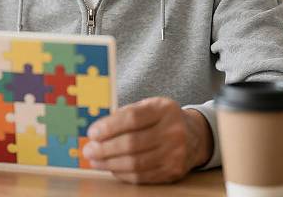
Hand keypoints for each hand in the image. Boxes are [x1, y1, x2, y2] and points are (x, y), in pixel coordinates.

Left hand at [82, 97, 213, 183]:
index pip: (132, 118)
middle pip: (132, 143)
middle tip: (89, 149)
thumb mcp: (148, 106)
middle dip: (105, 148)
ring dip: (110, 163)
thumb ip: (126, 113)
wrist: (194, 135)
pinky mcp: (173, 172)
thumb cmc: (162, 118)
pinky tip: (111, 167)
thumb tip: (97, 128)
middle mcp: (172, 131)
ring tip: (95, 160)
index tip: (92, 132)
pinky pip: (143, 176)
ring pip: (136, 163)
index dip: (109, 127)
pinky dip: (123, 173)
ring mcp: (175, 154)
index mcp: (163, 109)